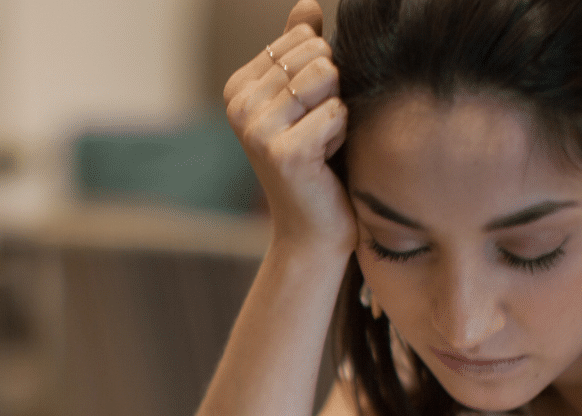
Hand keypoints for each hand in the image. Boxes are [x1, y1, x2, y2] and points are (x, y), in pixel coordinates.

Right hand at [224, 0, 353, 256]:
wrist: (314, 228)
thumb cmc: (318, 160)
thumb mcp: (308, 98)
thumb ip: (303, 50)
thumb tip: (307, 5)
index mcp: (239, 86)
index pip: (304, 38)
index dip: (324, 70)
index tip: (309, 111)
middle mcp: (239, 105)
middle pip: (317, 54)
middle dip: (333, 89)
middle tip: (319, 130)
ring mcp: (257, 129)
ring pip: (327, 78)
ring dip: (339, 111)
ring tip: (323, 142)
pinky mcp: (283, 153)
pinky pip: (337, 112)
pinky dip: (343, 134)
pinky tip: (326, 160)